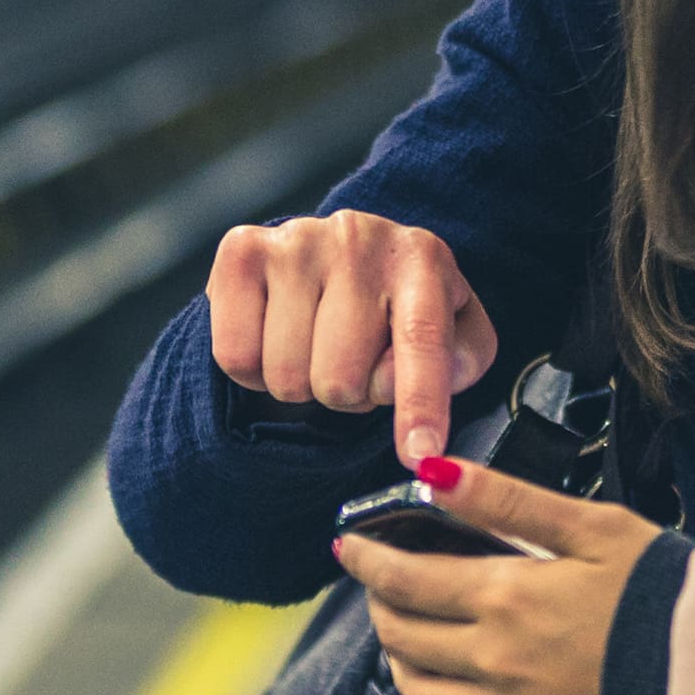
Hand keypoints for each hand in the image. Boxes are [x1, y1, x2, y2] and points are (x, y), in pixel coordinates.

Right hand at [206, 210, 497, 466]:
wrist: (340, 254)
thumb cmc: (399, 307)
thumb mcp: (455, 331)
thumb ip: (458, 363)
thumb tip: (397, 383)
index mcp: (423, 259)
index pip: (422, 340)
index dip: (420, 404)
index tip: (420, 455)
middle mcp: (358, 239)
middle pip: (339, 380)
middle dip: (347, 395)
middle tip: (353, 364)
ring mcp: (296, 241)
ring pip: (286, 376)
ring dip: (301, 383)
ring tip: (316, 347)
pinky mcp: (241, 250)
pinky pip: (236, 357)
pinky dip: (254, 370)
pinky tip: (275, 337)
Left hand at [335, 456, 658, 694]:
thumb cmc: (660, 589)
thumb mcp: (591, 527)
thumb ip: (506, 501)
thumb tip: (433, 472)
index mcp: (505, 599)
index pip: (404, 581)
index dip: (367, 561)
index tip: (348, 546)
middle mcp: (495, 663)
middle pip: (402, 638)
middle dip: (382, 606)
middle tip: (387, 585)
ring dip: (404, 661)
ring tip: (415, 636)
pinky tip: (466, 693)